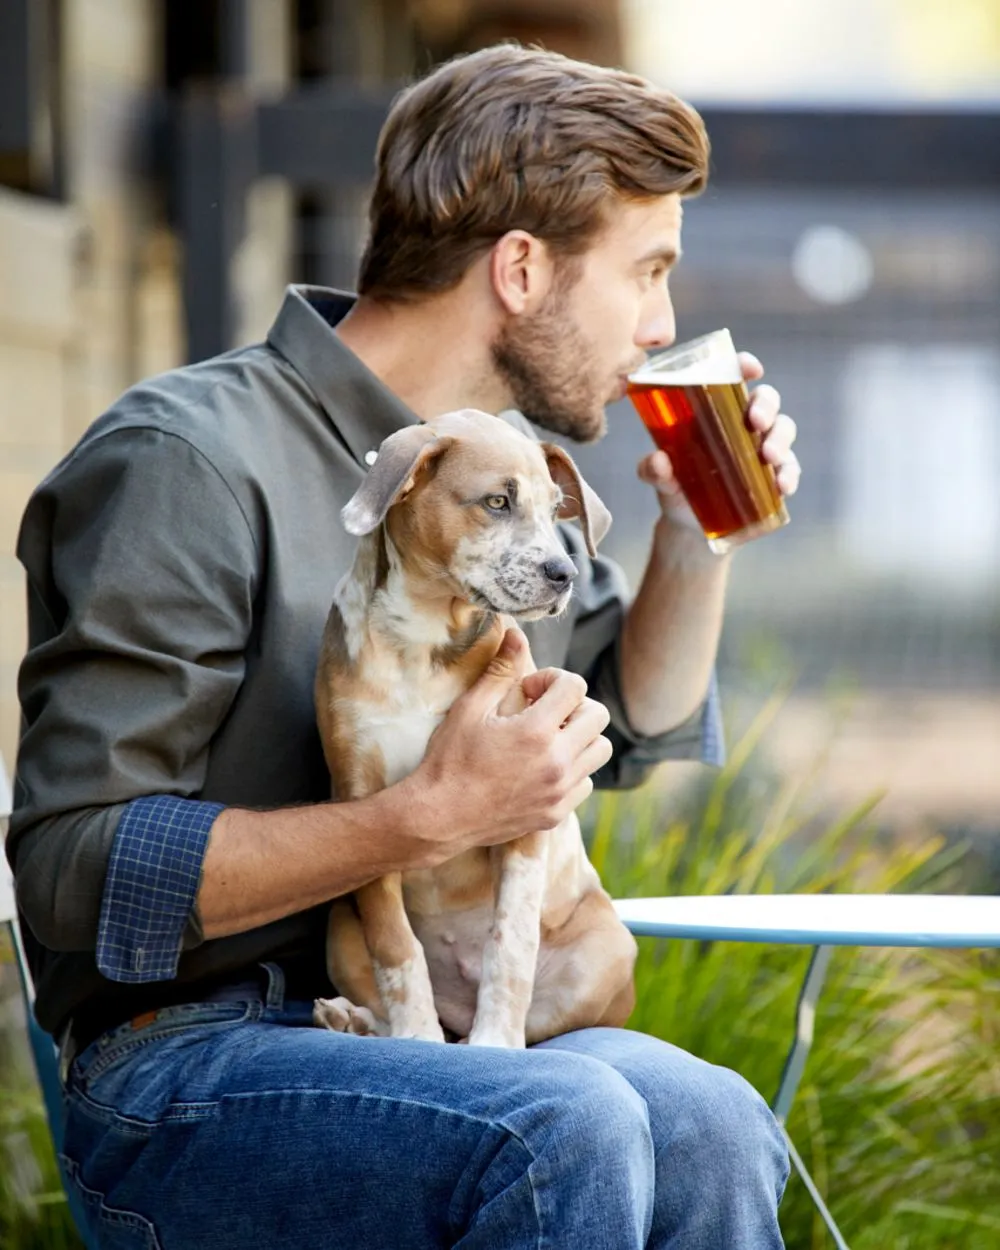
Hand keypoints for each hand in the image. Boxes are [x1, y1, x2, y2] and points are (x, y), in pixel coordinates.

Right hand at [398, 629, 611, 865]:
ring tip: (549, 737)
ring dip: (580, 736)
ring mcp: (560, 790)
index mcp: (536, 731)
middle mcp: (556, 761)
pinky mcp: (556, 813)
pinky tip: (543, 767)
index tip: (528, 690)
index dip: (552, 679)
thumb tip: (516, 635)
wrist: (439, 817)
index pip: (575, 686)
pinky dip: (573, 769)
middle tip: (543, 710)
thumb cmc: (450, 760)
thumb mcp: (470, 709)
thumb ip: (500, 671)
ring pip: (600, 750)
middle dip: (573, 704)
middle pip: (597, 715)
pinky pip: (586, 782)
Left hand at [636, 351, 801, 527]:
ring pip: (784, 430)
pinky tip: (782, 485)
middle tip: (755, 422)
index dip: (745, 366)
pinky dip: (789, 474)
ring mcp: (762, 449)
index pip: (734, 377)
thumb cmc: (675, 487)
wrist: (689, 526)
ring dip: (781, 439)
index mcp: (715, 411)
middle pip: (767, 400)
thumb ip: (653, 470)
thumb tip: (659, 461)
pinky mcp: (773, 477)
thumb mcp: (659, 478)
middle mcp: (743, 424)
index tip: (751, 368)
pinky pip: (790, 469)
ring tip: (769, 456)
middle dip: (766, 406)